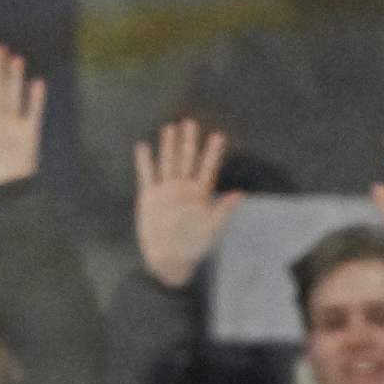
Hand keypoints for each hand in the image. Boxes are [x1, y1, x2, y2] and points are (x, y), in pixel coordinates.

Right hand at [134, 119, 244, 288]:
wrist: (169, 260)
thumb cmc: (194, 247)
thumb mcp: (212, 230)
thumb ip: (223, 210)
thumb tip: (240, 194)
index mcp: (200, 194)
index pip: (207, 169)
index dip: (213, 153)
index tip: (218, 136)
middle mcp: (183, 188)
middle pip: (186, 160)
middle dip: (189, 142)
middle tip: (191, 123)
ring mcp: (165, 191)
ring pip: (167, 164)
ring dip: (168, 147)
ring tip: (169, 128)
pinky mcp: (149, 198)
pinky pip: (146, 176)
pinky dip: (144, 162)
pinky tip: (143, 147)